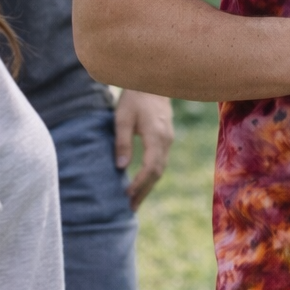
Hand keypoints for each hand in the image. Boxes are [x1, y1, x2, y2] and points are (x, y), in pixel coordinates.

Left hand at [114, 89, 174, 208]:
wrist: (152, 82)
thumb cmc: (134, 97)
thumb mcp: (122, 118)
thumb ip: (122, 142)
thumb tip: (121, 167)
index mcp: (156, 136)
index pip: (150, 167)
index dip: (139, 184)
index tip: (126, 195)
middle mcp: (166, 140)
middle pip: (157, 173)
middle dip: (144, 191)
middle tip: (130, 207)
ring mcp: (168, 139)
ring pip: (160, 168)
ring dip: (148, 185)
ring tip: (134, 200)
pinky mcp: (166, 138)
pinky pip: (160, 161)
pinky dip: (151, 175)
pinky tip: (142, 182)